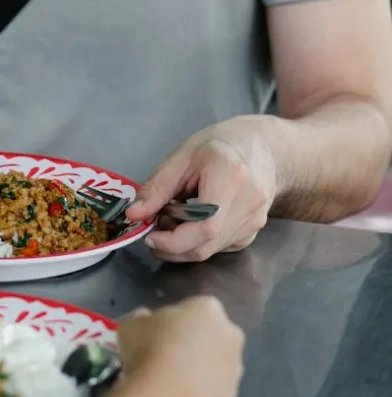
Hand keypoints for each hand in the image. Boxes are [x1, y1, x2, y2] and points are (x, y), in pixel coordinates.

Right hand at [117, 297, 244, 396]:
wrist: (167, 393)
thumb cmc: (149, 347)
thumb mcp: (131, 324)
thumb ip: (142, 319)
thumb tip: (145, 320)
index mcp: (208, 308)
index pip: (194, 308)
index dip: (175, 321)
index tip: (159, 333)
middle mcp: (229, 334)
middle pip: (213, 336)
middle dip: (196, 344)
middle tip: (168, 356)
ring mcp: (234, 368)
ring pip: (217, 366)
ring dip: (201, 371)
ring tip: (172, 383)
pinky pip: (215, 392)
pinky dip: (201, 395)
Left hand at [125, 117, 277, 261]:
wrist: (262, 148)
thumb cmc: (218, 146)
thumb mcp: (182, 158)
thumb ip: (156, 188)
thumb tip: (133, 215)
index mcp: (230, 177)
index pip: (205, 226)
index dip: (173, 241)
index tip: (149, 234)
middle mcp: (249, 204)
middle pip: (206, 245)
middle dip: (172, 246)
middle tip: (154, 228)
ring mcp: (255, 222)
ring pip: (211, 250)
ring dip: (183, 243)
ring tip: (173, 217)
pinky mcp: (252, 233)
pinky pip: (219, 247)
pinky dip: (198, 241)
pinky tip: (192, 221)